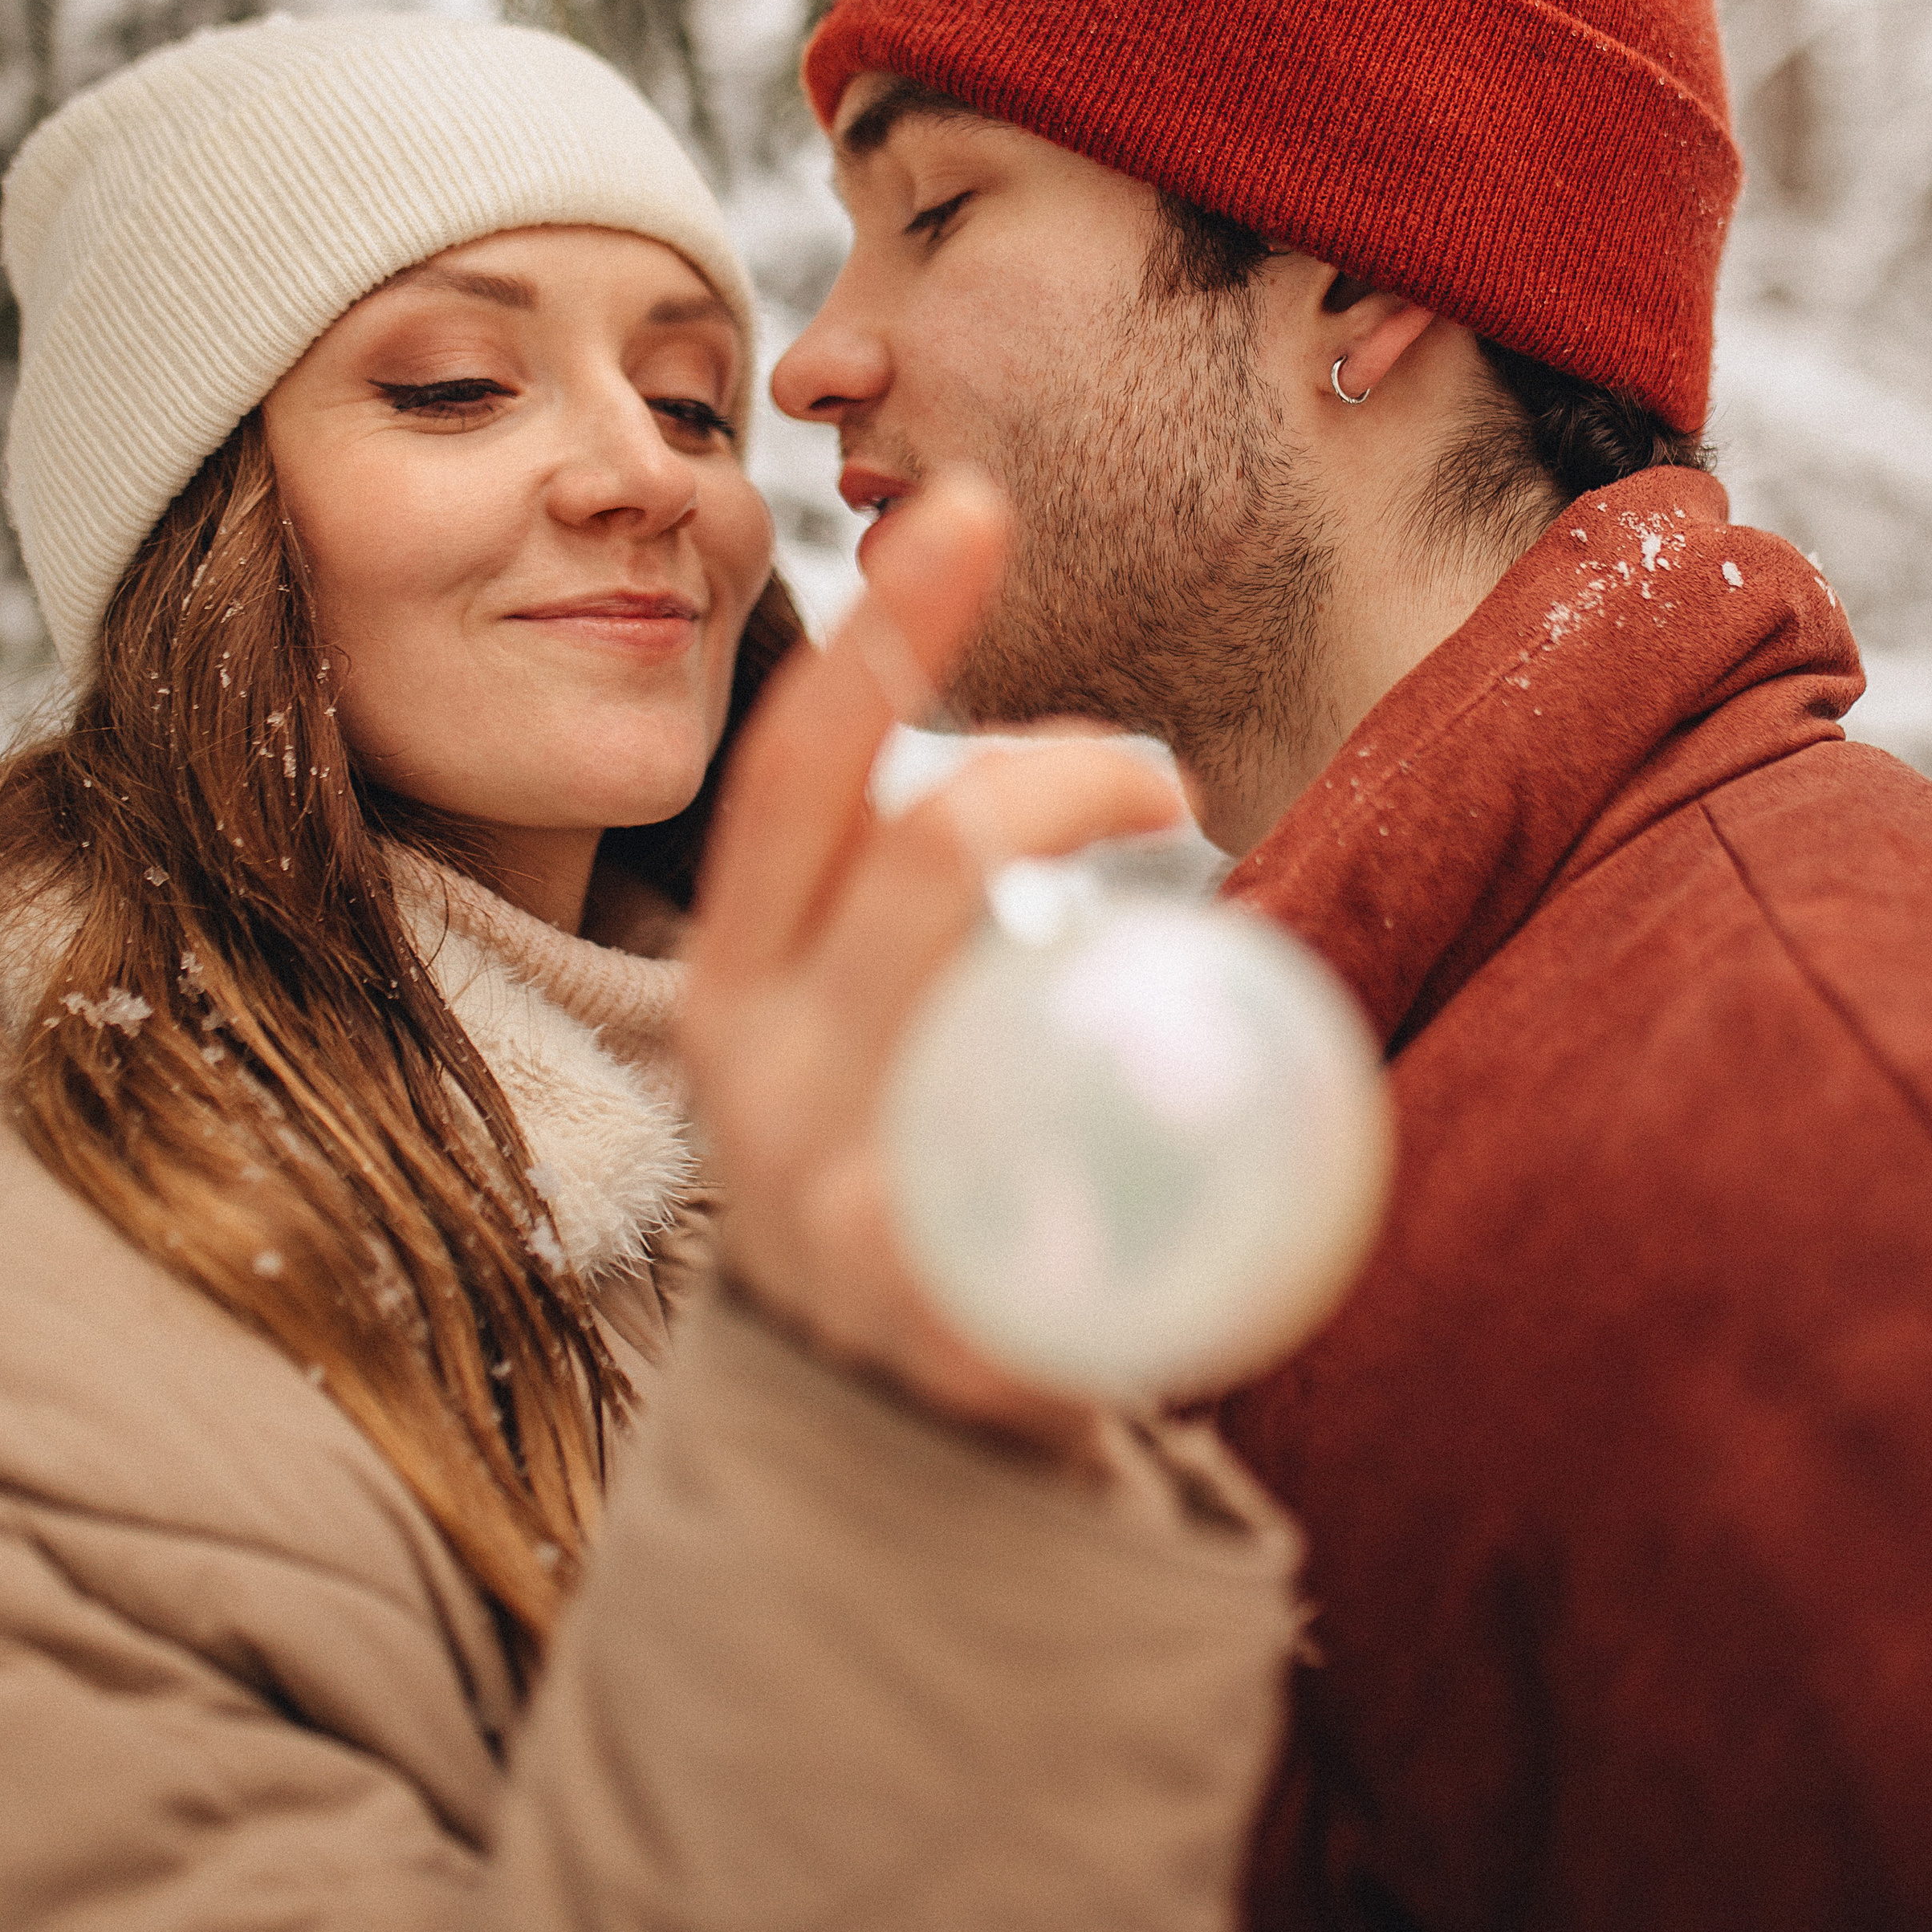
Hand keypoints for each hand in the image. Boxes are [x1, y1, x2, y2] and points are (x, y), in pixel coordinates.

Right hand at [679, 470, 1182, 1454]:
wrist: (860, 1423)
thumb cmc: (889, 1153)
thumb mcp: (851, 1018)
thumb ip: (908, 909)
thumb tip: (1076, 762)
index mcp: (738, 975)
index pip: (798, 774)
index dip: (883, 632)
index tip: (973, 509)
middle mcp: (755, 1069)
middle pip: (921, 862)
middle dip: (1060, 774)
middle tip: (1165, 779)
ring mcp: (829, 1198)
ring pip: (989, 999)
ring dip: (1111, 908)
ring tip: (1189, 882)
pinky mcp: (922, 1321)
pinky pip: (1032, 1212)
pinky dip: (1124, 1176)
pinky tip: (1194, 1189)